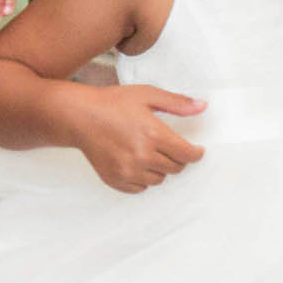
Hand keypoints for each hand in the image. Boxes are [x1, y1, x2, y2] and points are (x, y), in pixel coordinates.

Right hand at [64, 82, 205, 192]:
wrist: (80, 116)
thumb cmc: (112, 103)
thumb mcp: (148, 95)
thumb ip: (177, 103)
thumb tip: (202, 107)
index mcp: (153, 134)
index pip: (187, 155)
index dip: (196, 153)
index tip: (196, 150)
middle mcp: (142, 156)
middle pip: (175, 168)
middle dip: (177, 158)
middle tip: (168, 146)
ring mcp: (127, 170)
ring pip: (159, 179)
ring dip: (160, 168)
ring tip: (149, 152)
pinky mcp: (115, 179)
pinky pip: (140, 187)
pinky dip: (143, 178)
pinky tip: (136, 162)